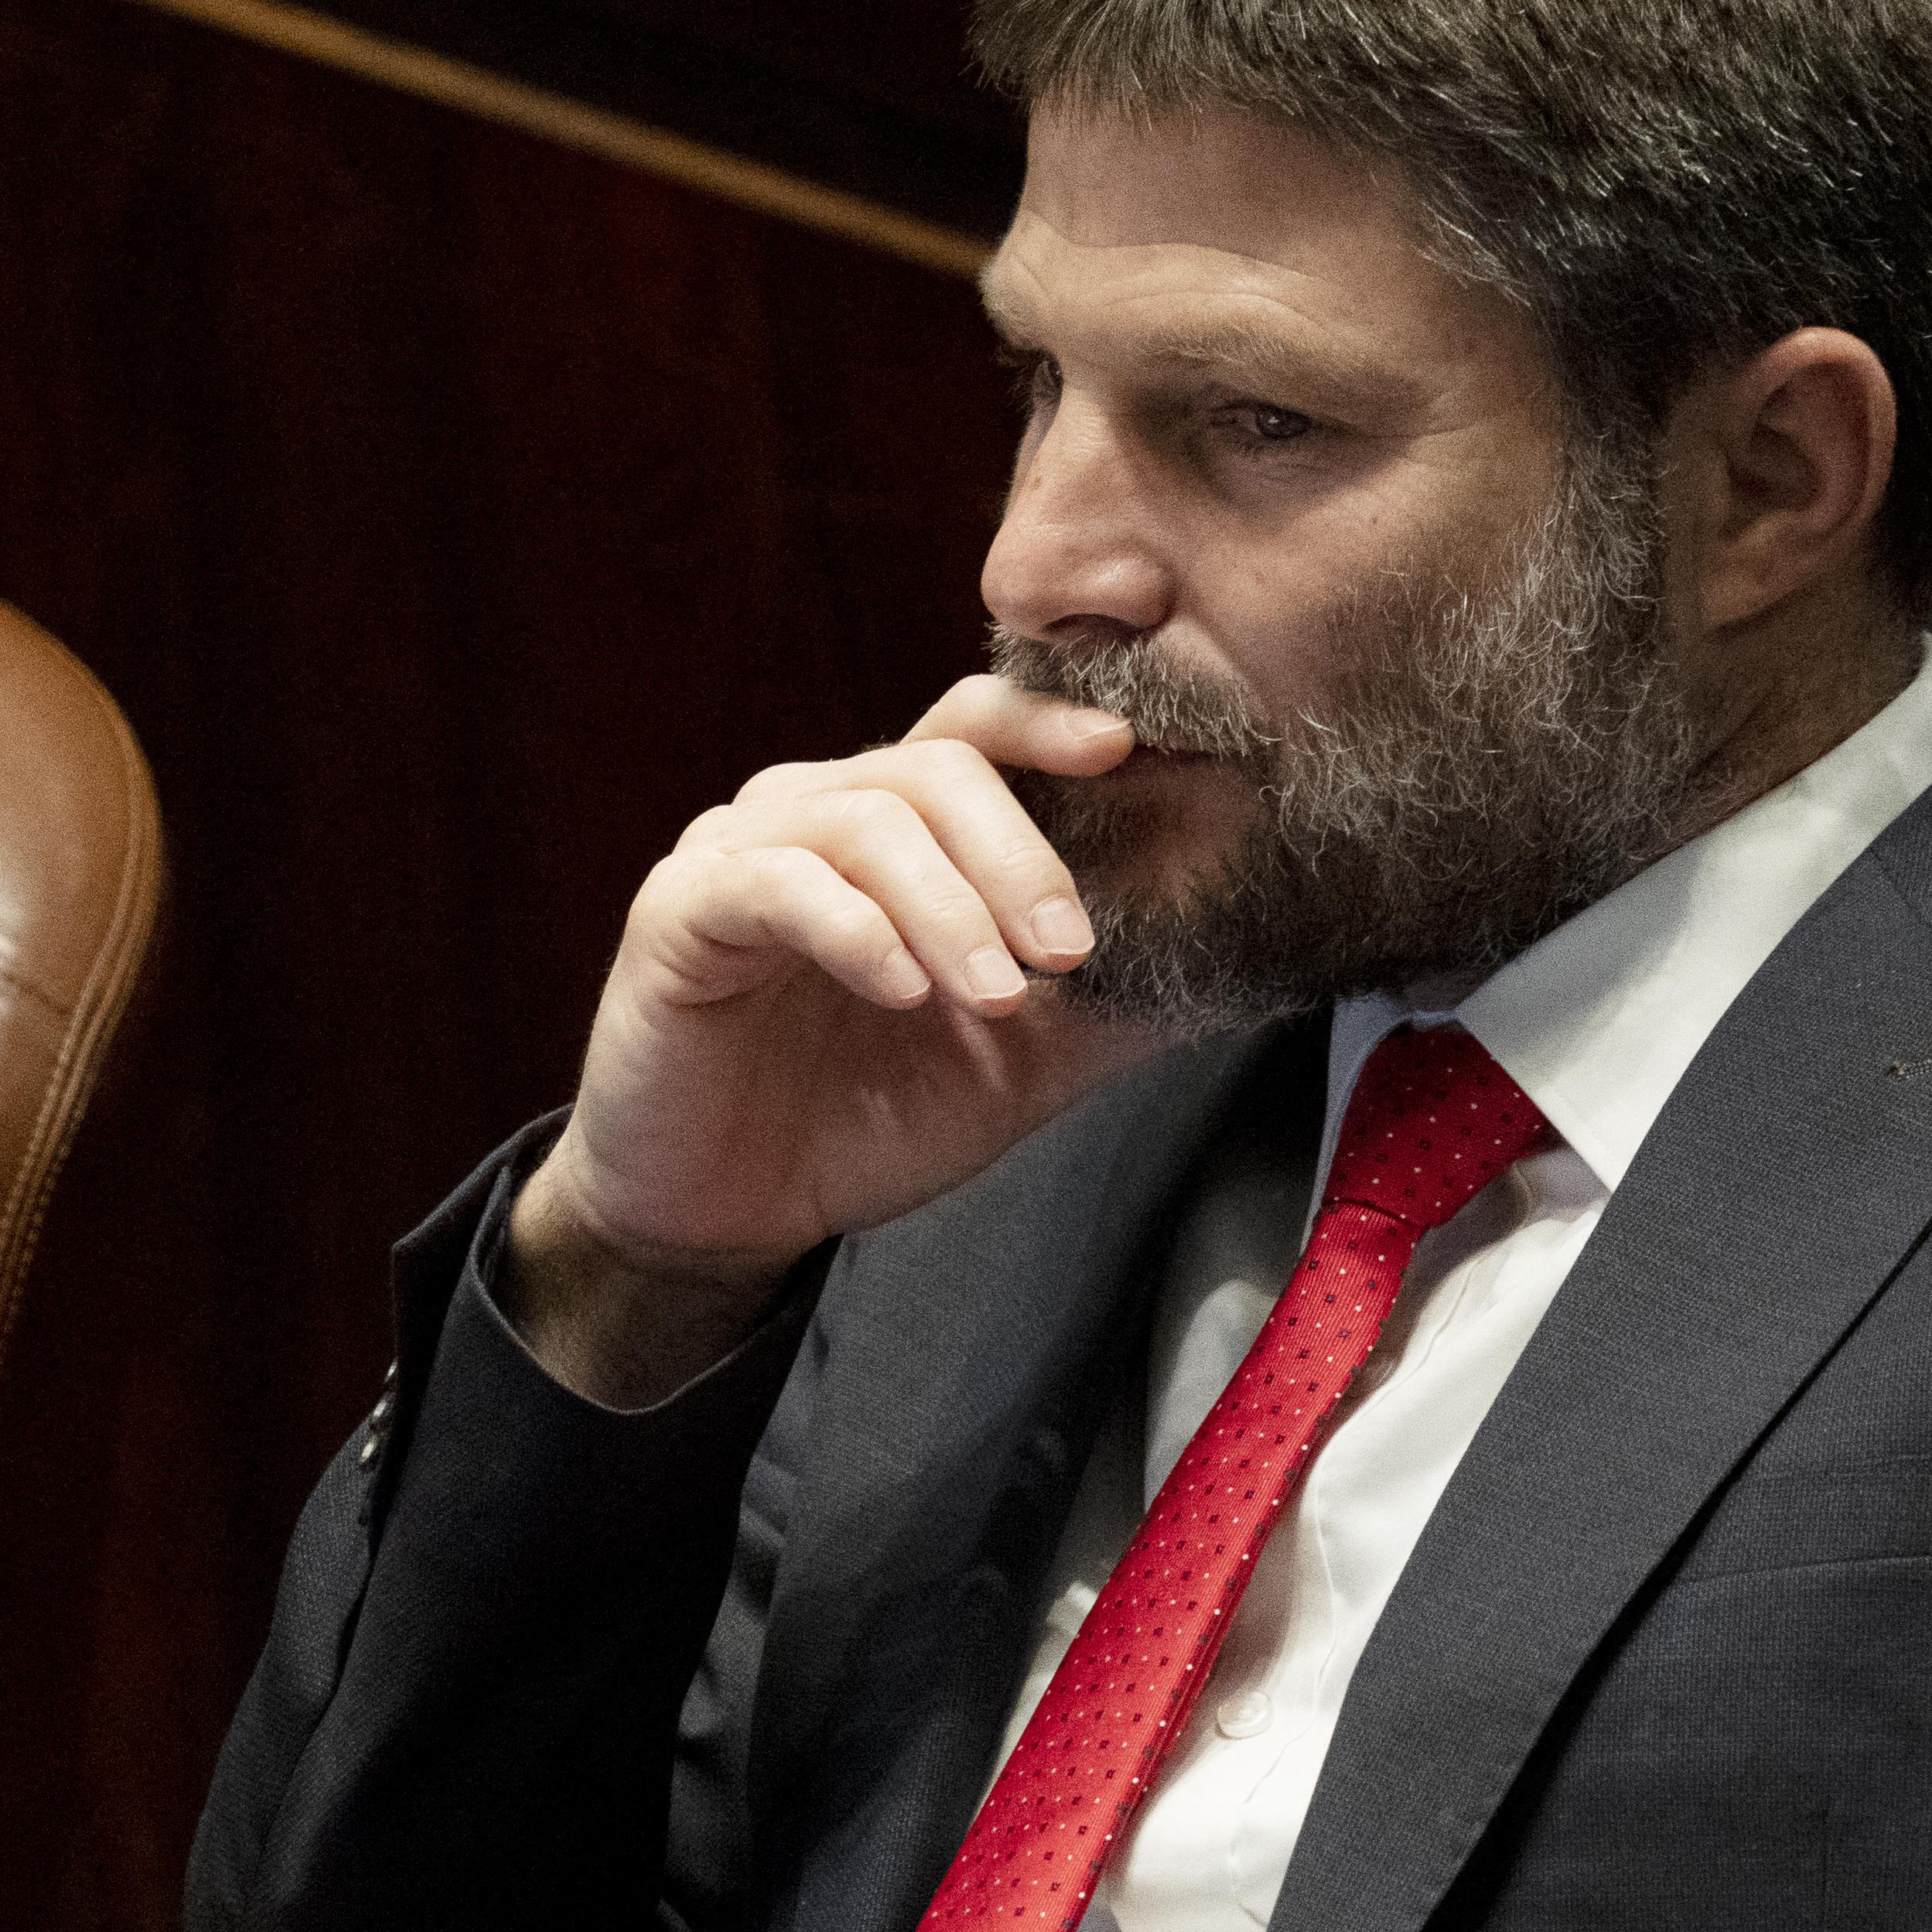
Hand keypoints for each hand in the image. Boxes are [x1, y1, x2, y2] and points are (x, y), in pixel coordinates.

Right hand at [499, 676, 1159, 1403]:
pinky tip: (901, 990)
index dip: (1054, 720)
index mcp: (902, 827)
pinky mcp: (679, 910)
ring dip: (951, 905)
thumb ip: (1122, 996)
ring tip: (995, 996)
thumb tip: (1252, 948)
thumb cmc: (867, 1116)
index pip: (981, 725)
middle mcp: (818, 810)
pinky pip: (776, 883)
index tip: (1135, 750)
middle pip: (937, 764)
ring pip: (865, 817)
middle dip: (1022, 851)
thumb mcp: (1028, 1059)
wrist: (728, 1211)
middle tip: (1069, 951)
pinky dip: (856, 929)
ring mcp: (743, 851)